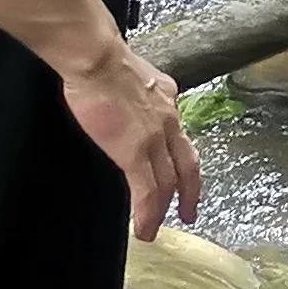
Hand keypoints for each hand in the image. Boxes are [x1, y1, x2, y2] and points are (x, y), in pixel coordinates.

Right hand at [60, 38, 204, 241]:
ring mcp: (154, 138)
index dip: (181, 159)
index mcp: (166, 99)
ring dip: (164, 209)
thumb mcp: (134, 78)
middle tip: (189, 211)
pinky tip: (144, 229)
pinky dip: (148, 214)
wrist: (98, 59)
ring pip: (168, 181)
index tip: (181, 174)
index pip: (179, 136)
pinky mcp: (135, 152)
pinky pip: (147, 191)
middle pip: (186, 163)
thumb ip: (138, 95)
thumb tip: (129, 102)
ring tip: (156, 228)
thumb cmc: (103, 62)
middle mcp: (169, 119)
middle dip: (189, 191)